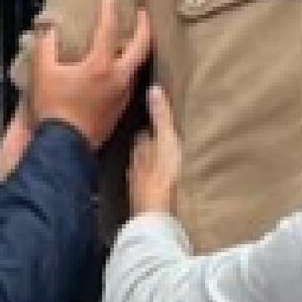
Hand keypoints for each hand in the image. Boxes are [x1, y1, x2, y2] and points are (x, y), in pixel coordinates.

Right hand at [18, 0, 155, 152]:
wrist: (64, 145)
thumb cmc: (54, 110)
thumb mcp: (43, 74)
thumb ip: (46, 48)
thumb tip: (50, 32)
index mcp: (100, 65)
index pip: (108, 29)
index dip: (109, 10)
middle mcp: (118, 77)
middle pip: (141, 46)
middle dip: (144, 27)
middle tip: (143, 15)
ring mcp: (122, 94)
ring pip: (137, 65)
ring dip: (137, 49)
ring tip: (131, 41)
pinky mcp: (120, 108)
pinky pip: (129, 82)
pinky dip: (128, 69)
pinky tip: (119, 69)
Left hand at [130, 84, 186, 223]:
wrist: (155, 212)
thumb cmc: (164, 174)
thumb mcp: (167, 140)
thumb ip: (161, 117)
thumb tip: (153, 89)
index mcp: (140, 147)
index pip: (143, 133)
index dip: (152, 129)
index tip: (159, 125)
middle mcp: (134, 164)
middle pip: (141, 151)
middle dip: (150, 146)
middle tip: (163, 142)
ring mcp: (136, 183)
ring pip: (142, 169)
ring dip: (150, 165)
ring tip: (162, 163)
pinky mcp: (142, 200)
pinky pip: (146, 186)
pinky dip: (151, 182)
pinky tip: (159, 185)